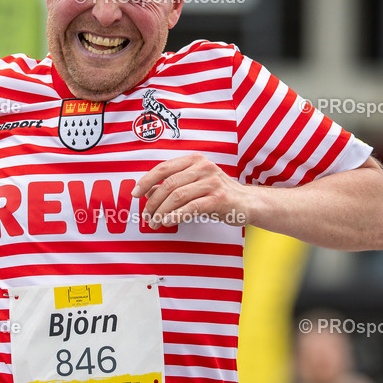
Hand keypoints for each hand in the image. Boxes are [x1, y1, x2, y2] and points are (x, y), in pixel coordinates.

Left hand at [132, 153, 248, 228]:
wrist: (247, 203)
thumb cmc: (217, 194)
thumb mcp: (193, 185)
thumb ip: (172, 186)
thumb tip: (146, 192)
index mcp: (194, 160)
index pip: (163, 167)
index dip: (146, 181)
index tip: (135, 194)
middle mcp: (203, 167)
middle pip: (168, 184)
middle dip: (153, 202)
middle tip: (147, 217)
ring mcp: (212, 182)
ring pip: (177, 196)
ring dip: (162, 212)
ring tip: (155, 223)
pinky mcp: (219, 198)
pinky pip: (192, 207)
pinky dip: (176, 215)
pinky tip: (168, 222)